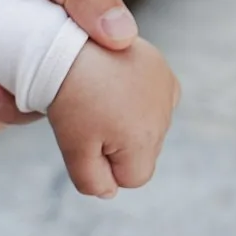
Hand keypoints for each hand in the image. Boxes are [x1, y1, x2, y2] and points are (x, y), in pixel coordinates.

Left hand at [47, 36, 179, 197]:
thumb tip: (110, 193)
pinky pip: (153, 103)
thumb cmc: (70, 97)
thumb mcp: (74, 148)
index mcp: (144, 139)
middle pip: (143, 154)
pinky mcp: (162, 72)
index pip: (134, 178)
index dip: (107, 168)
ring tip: (99, 99)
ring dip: (126, 121)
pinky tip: (115, 87)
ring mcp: (166, 91)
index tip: (87, 141)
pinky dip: (135, 100)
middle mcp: (164, 115)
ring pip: (149, 129)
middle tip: (89, 117)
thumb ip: (92, 180)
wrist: (71, 42)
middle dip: (118, 145)